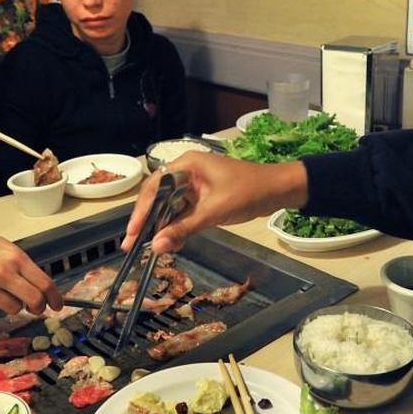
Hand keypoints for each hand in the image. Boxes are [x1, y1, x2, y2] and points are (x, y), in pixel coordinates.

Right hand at [0, 225, 62, 318]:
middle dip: (38, 307)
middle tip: (35, 308)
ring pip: (13, 310)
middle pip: (34, 301)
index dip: (55, 298)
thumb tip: (41, 291)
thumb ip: (23, 268)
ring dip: (11, 305)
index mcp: (15, 258)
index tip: (58, 305)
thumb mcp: (6, 249)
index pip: (44, 283)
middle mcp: (2, 273)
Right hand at [122, 152, 309, 253]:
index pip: (154, 188)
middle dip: (147, 222)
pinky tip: (173, 243)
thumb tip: (157, 246)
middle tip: (132, 245)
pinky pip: (183, 213)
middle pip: (158, 197)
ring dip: (162, 227)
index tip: (132, 233)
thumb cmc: (249, 191)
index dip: (140, 211)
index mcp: (187, 165)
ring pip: (169, 207)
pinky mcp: (203, 198)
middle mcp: (186, 172)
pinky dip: (178, 227)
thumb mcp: (214, 211)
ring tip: (152, 248)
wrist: (280, 190)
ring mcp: (195, 186)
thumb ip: (184, 228)